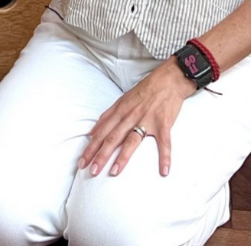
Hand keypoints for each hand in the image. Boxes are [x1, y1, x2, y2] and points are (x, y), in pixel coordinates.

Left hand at [79, 60, 196, 178]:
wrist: (169, 79)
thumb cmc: (145, 90)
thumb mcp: (122, 100)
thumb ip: (107, 116)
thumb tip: (92, 132)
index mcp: (120, 111)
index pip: (101, 132)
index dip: (90, 148)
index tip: (82, 163)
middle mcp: (130, 116)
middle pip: (113, 138)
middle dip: (101, 155)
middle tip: (92, 172)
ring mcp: (147, 119)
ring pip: (132, 140)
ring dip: (123, 157)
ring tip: (114, 172)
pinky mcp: (163, 123)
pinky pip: (164, 142)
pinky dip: (165, 156)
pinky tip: (164, 170)